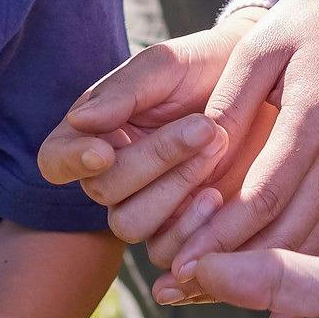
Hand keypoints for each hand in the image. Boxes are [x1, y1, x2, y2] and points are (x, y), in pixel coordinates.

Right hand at [37, 29, 239, 245]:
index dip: (71, 161)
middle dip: (153, 159)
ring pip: (130, 224)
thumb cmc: (203, 68)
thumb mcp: (166, 66)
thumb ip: (123, 92)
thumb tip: (79, 121)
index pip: (56, 159)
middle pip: (103, 190)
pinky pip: (166, 250)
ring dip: (173, 189)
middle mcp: (111, 175)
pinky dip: (190, 227)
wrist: (262, 87)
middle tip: (205, 126)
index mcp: (93, 132)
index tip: (103, 152)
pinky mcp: (178, 229)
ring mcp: (144, 206)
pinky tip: (217, 195)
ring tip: (218, 147)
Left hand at [154, 0, 318, 317]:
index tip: (180, 264)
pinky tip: (271, 310)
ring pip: (308, 244)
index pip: (264, 194)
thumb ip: (229, 103)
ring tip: (205, 299)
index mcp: (314, 119)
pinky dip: (298, 273)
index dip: (221, 235)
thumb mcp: (262, 46)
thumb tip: (197, 154)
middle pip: (286, 232)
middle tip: (179, 293)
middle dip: (232, 269)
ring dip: (261, 281)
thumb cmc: (315, 21)